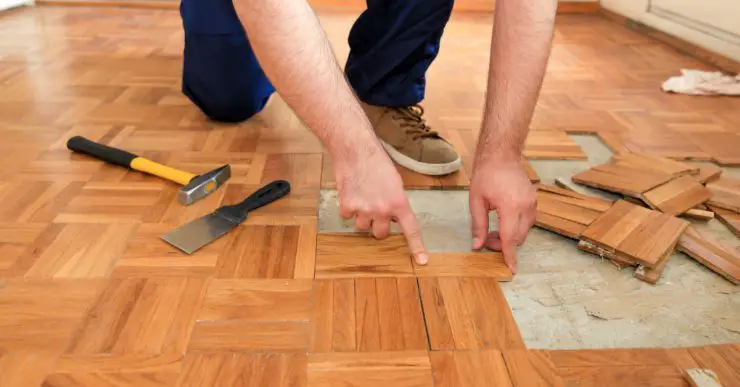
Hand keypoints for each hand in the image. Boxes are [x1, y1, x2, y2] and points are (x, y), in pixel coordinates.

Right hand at [334, 150, 428, 264]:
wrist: (356, 150)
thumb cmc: (377, 162)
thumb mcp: (395, 182)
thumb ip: (396, 202)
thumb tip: (393, 217)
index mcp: (399, 202)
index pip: (411, 229)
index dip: (417, 247)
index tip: (422, 261)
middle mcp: (383, 210)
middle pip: (380, 233)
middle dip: (378, 224)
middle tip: (375, 208)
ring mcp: (364, 209)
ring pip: (362, 226)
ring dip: (362, 216)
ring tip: (362, 196)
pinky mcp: (348, 206)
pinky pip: (348, 216)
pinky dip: (348, 207)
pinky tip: (351, 191)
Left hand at [469, 156, 535, 273]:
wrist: (501, 155)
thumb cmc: (486, 175)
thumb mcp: (476, 201)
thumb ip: (478, 225)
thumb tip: (477, 246)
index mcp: (511, 207)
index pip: (511, 238)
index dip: (509, 255)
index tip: (511, 269)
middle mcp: (526, 206)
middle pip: (518, 237)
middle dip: (503, 244)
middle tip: (486, 239)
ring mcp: (532, 203)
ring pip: (524, 231)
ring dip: (510, 235)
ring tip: (493, 229)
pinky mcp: (534, 200)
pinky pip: (528, 221)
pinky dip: (516, 226)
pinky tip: (503, 220)